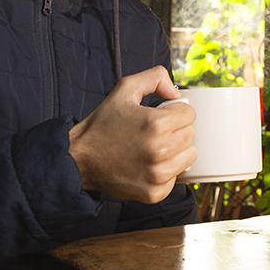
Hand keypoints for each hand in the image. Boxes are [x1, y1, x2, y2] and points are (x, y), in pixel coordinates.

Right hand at [67, 66, 196, 203]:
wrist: (79, 159)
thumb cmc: (102, 125)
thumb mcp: (125, 88)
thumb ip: (156, 77)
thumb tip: (176, 93)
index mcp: (157, 124)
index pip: (190, 114)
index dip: (174, 111)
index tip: (158, 116)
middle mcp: (161, 151)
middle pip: (190, 134)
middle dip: (174, 130)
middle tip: (150, 132)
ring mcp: (158, 175)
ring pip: (188, 156)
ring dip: (174, 151)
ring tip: (149, 148)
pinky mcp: (154, 192)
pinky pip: (176, 177)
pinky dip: (165, 171)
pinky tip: (146, 164)